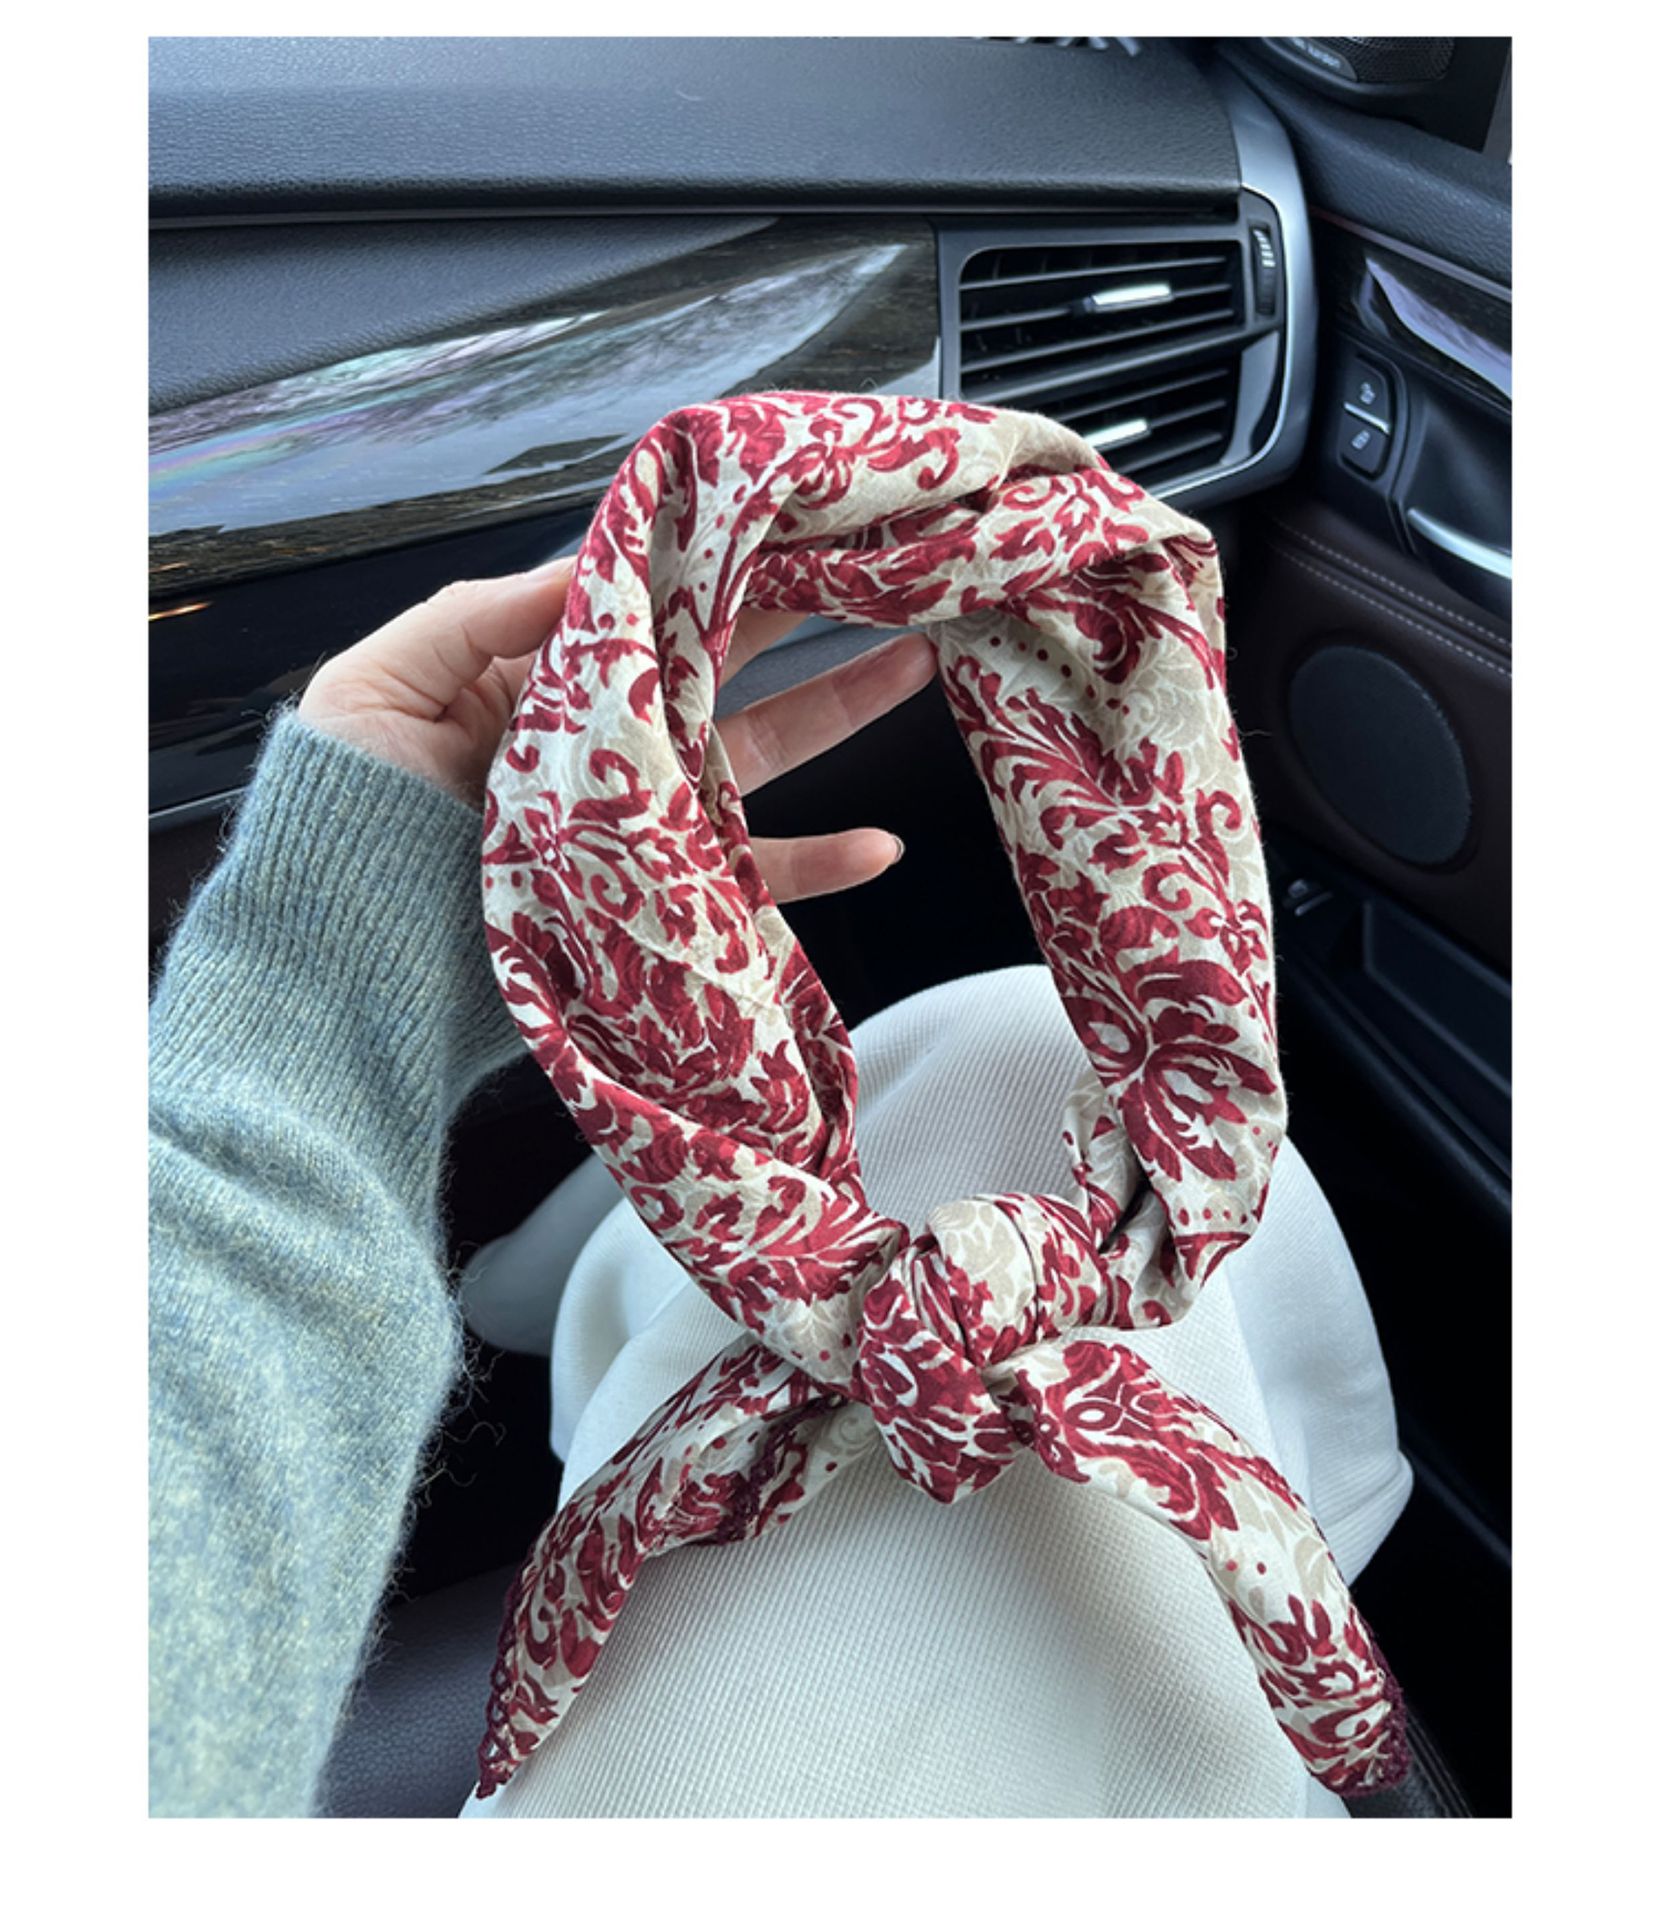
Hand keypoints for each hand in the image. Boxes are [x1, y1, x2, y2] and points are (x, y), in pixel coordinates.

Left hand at [298, 558, 934, 901]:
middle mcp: (603, 741)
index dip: (711, 556)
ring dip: (840, 709)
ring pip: (758, 752)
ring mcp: (640, 818)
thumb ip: (481, 615)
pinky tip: (878, 847)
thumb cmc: (341, 816)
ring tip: (918, 662)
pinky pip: (755, 879)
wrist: (339, 965)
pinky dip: (821, 866)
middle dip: (799, 608)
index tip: (781, 506)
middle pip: (720, 662)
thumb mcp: (379, 684)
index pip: (642, 603)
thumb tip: (596, 564)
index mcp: (540, 676)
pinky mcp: (660, 895)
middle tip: (878, 557)